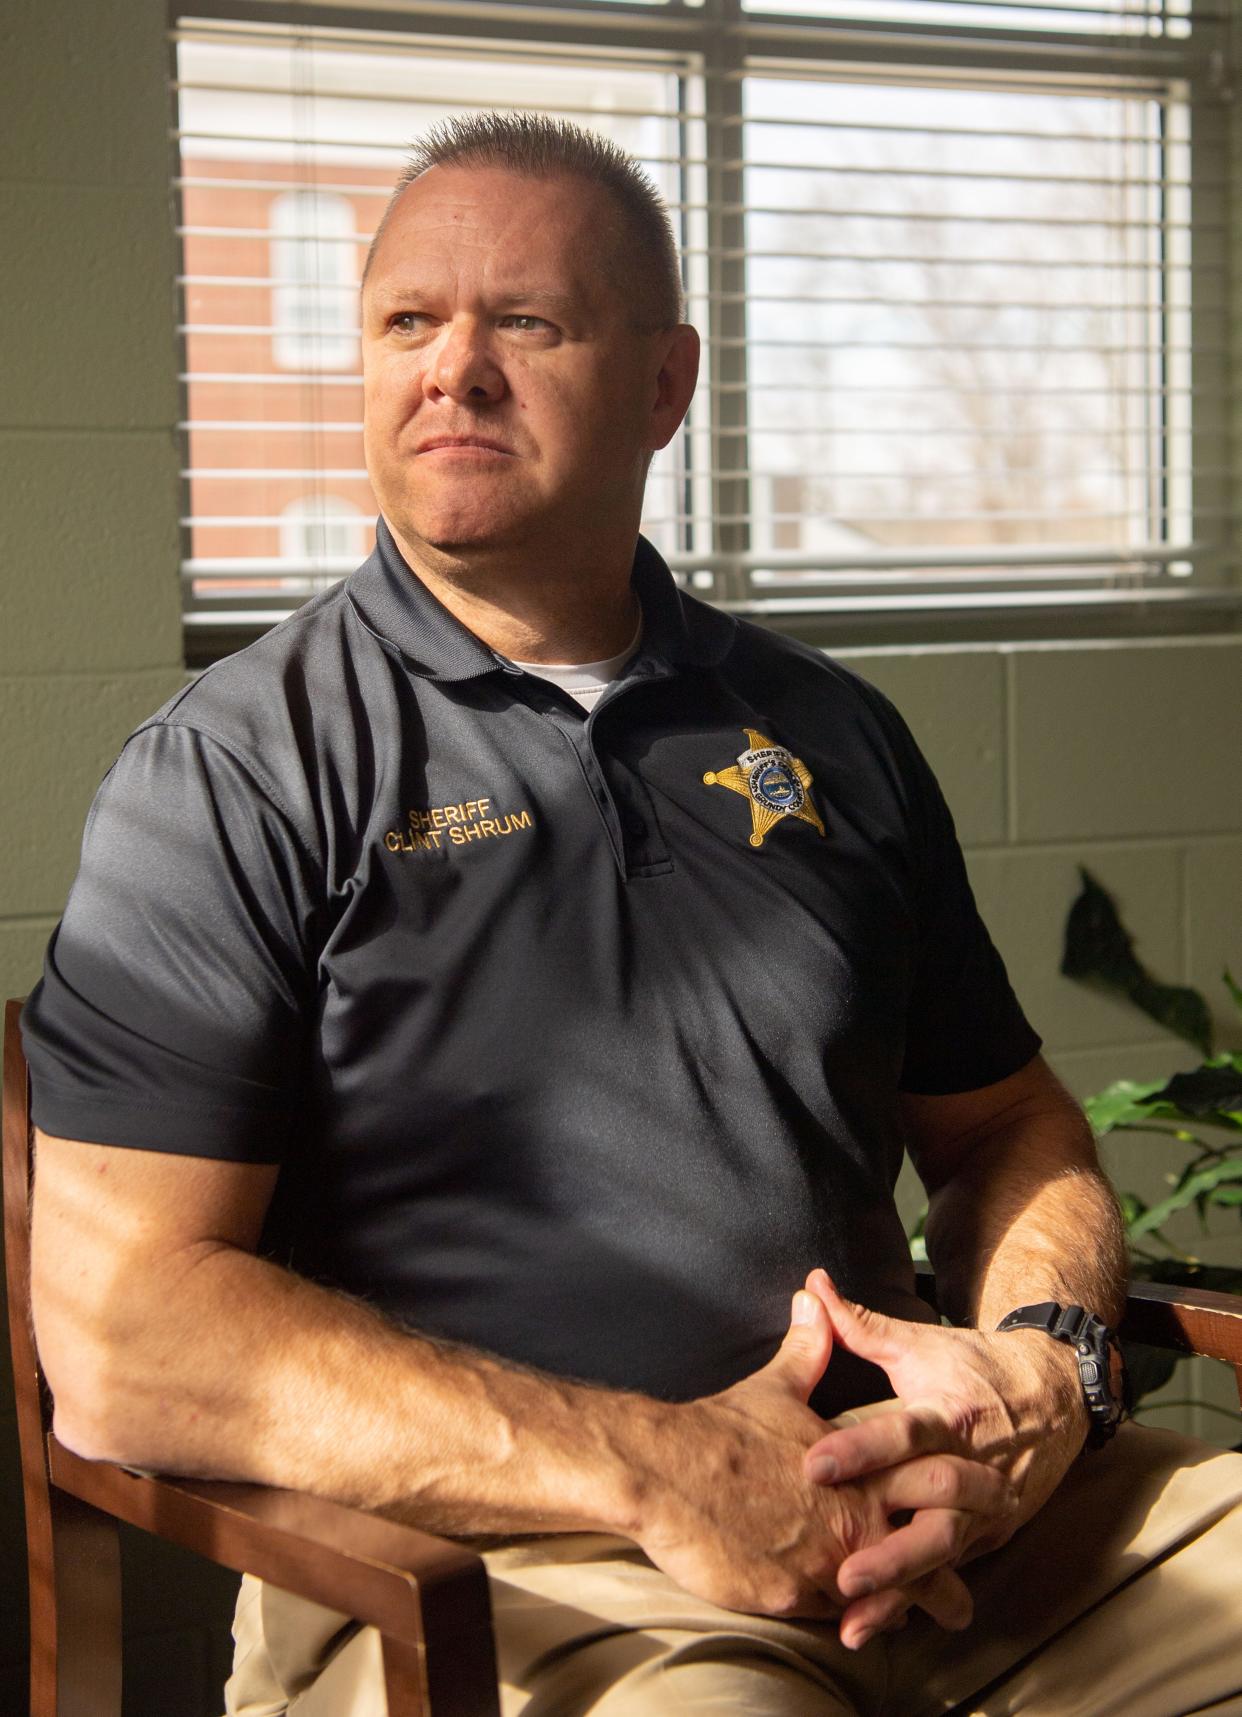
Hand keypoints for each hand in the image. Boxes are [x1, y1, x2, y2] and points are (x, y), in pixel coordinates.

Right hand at [631, 1285, 1015, 1636]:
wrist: (664, 1472)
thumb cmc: (721, 1428)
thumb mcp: (774, 1386)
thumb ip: (807, 1348)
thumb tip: (815, 1297)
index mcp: (860, 1467)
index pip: (933, 1482)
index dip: (964, 1495)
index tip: (984, 1502)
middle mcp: (852, 1520)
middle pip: (925, 1556)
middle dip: (948, 1583)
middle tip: (962, 1601)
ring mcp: (823, 1565)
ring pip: (883, 1600)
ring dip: (898, 1612)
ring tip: (908, 1627)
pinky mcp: (789, 1598)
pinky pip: (832, 1618)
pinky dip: (846, 1621)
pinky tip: (851, 1626)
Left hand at [800, 1269, 1087, 1641]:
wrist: (1054, 1393)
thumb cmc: (973, 1364)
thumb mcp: (920, 1343)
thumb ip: (859, 1323)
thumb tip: (810, 1283)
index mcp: (953, 1415)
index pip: (903, 1435)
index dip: (860, 1450)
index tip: (812, 1465)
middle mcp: (975, 1469)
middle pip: (934, 1517)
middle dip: (889, 1550)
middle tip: (839, 1573)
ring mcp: (986, 1510)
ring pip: (944, 1558)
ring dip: (901, 1590)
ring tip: (854, 1616)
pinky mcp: (989, 1536)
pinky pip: (950, 1573)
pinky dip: (916, 1600)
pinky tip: (875, 1625)